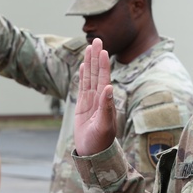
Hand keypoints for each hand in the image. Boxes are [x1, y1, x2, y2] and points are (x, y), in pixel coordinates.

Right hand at [74, 37, 116, 155]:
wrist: (92, 153)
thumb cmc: (100, 142)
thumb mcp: (104, 125)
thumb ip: (107, 107)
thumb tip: (109, 87)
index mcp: (106, 101)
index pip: (104, 78)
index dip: (103, 64)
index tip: (103, 50)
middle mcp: (99, 98)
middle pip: (97, 73)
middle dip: (96, 57)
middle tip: (96, 40)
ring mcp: (90, 101)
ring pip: (89, 78)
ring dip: (89, 63)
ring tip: (89, 48)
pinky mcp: (82, 106)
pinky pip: (82, 87)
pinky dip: (82, 76)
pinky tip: (83, 66)